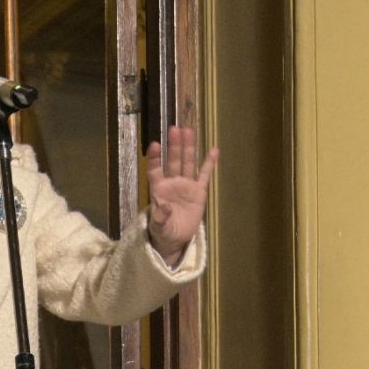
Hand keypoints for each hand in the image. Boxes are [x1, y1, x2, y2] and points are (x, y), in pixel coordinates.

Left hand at [145, 126, 218, 264]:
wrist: (175, 238)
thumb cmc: (162, 230)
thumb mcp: (159, 226)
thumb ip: (160, 216)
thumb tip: (163, 206)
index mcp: (158, 189)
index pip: (155, 170)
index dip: (155, 158)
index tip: (155, 145)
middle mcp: (172, 183)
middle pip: (173, 161)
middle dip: (174, 146)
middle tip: (174, 129)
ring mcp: (186, 185)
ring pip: (187, 163)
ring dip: (188, 148)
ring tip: (188, 131)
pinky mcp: (199, 191)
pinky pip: (204, 175)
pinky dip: (209, 163)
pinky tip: (214, 150)